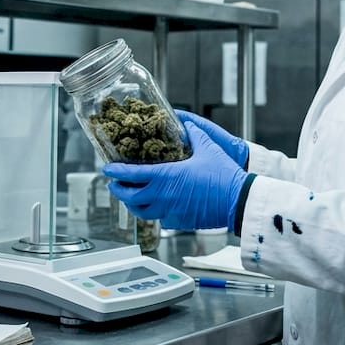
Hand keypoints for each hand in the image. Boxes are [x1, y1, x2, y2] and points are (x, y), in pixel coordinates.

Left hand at [105, 121, 249, 230]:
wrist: (237, 200)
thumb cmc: (223, 175)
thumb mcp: (207, 148)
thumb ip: (194, 134)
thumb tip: (186, 123)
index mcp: (166, 176)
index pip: (132, 174)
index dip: (116, 172)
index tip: (107, 168)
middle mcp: (163, 195)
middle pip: (130, 197)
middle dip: (118, 190)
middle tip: (113, 184)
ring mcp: (170, 211)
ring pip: (141, 211)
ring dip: (132, 203)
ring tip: (130, 197)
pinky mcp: (179, 221)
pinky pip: (159, 218)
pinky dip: (152, 212)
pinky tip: (154, 206)